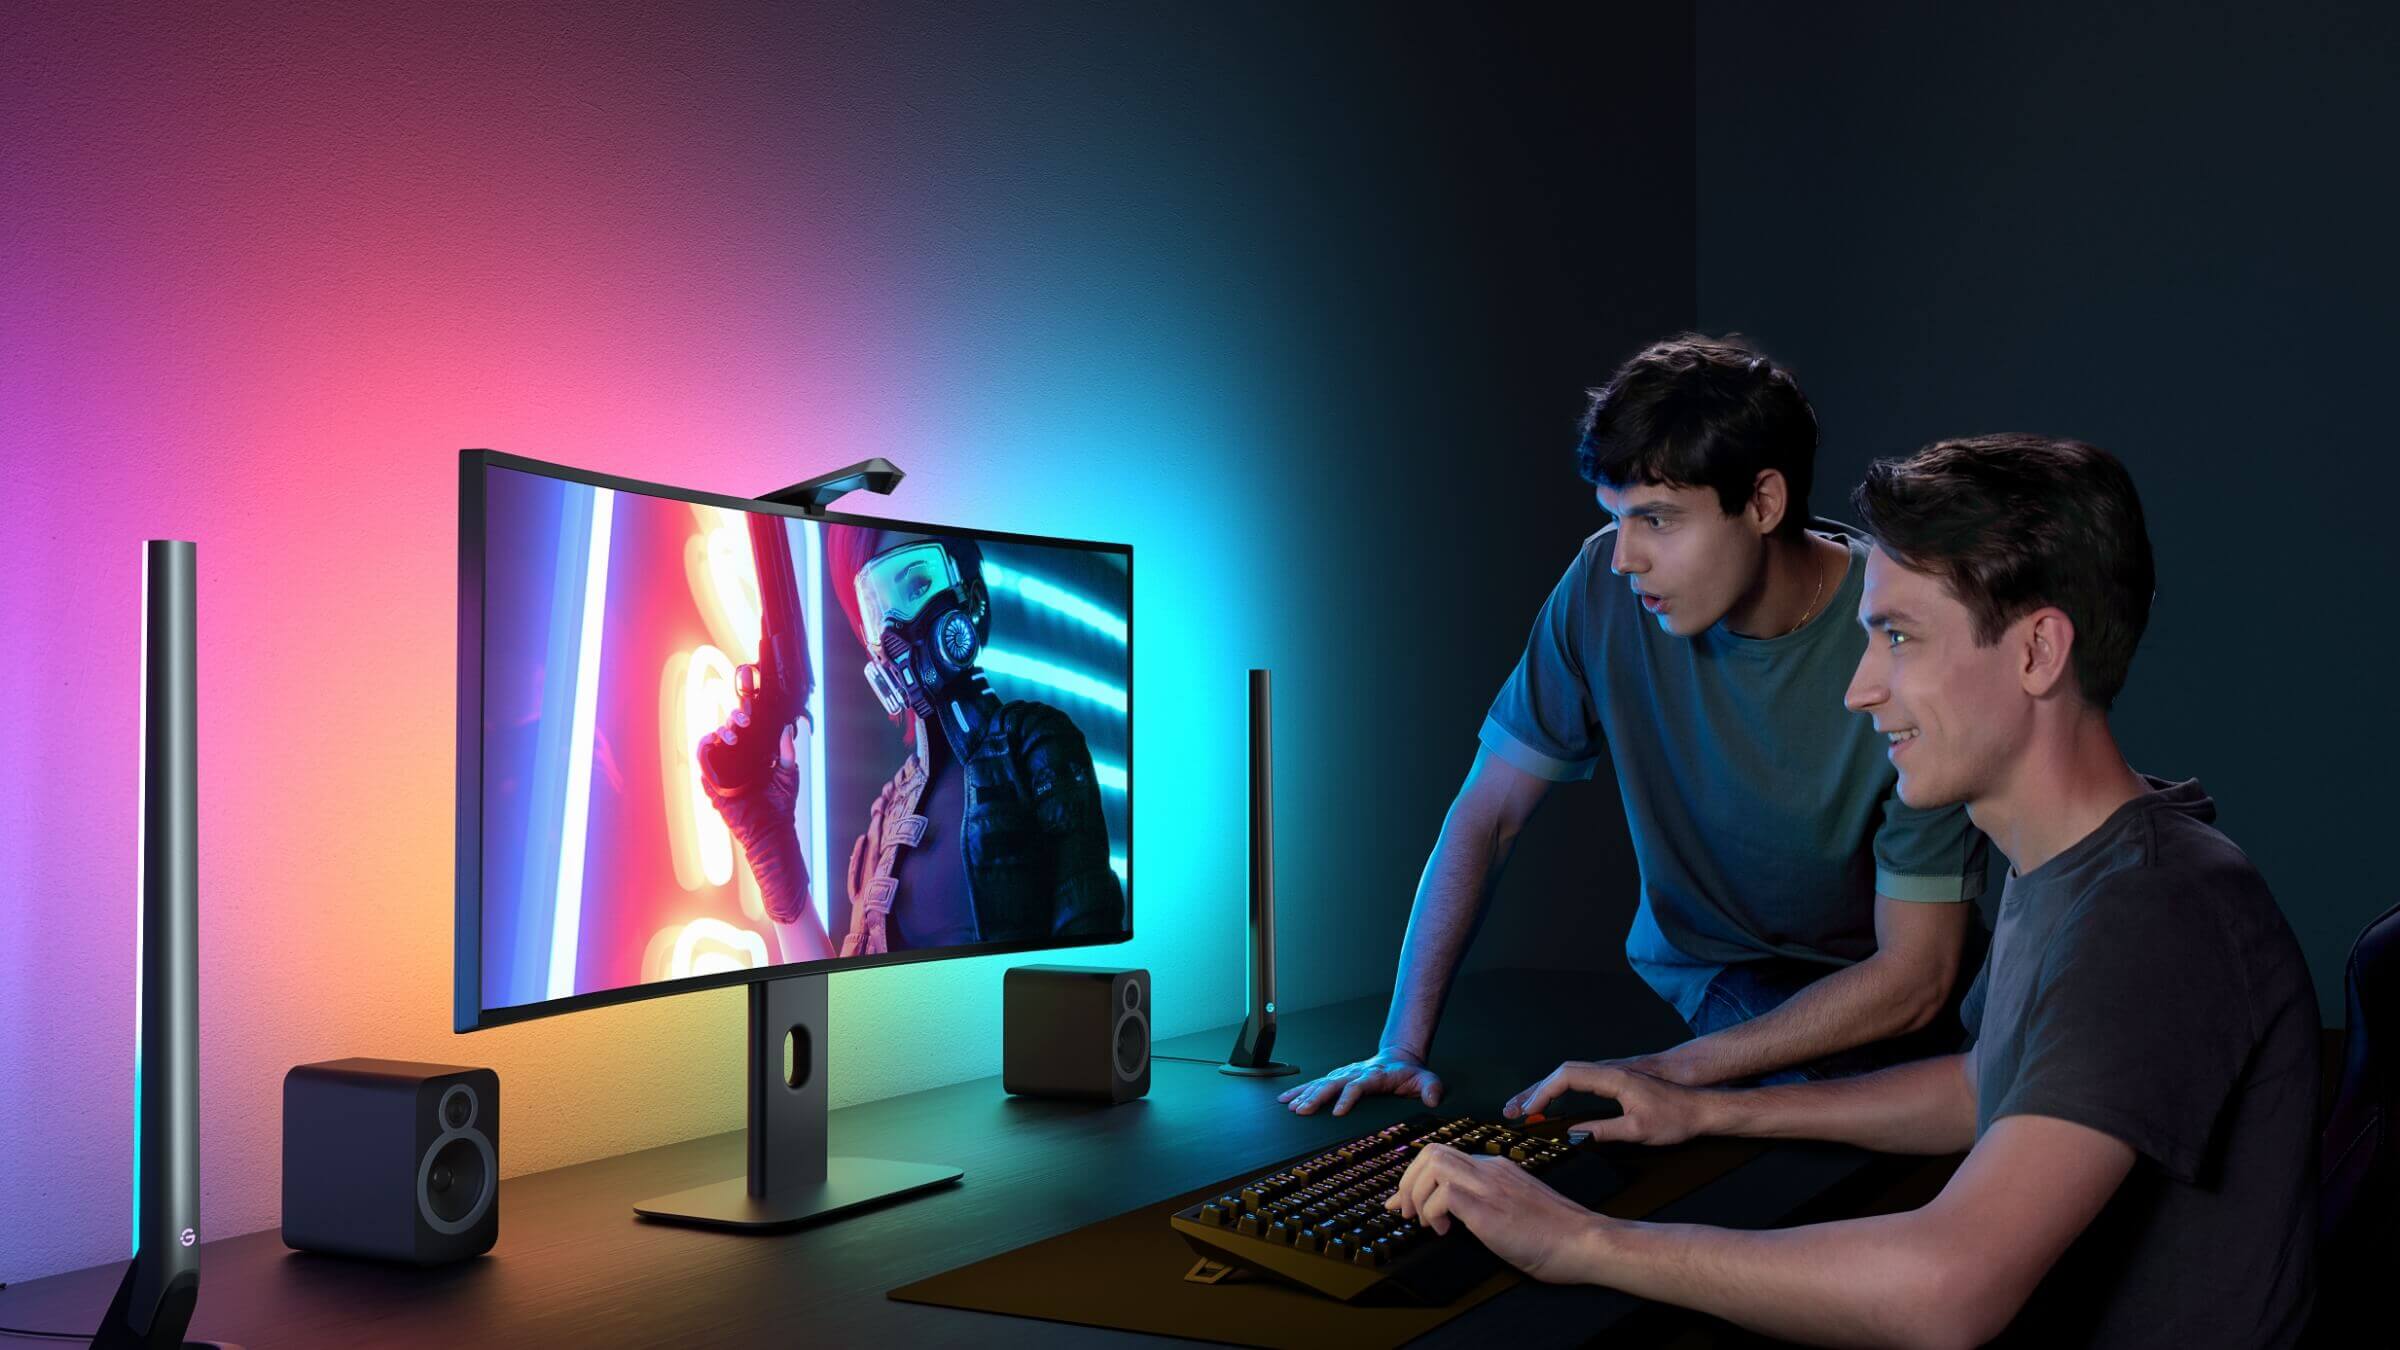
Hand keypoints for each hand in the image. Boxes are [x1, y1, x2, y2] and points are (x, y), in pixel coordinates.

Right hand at [1276, 1048, 1443, 1115]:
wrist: (1398, 1058)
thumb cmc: (1410, 1073)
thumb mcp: (1426, 1079)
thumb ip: (1431, 1088)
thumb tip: (1433, 1099)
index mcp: (1375, 1075)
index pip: (1358, 1086)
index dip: (1348, 1098)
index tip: (1337, 1112)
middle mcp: (1356, 1072)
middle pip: (1333, 1083)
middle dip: (1317, 1097)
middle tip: (1302, 1111)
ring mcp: (1345, 1074)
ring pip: (1321, 1083)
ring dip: (1305, 1095)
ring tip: (1290, 1108)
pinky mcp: (1337, 1077)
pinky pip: (1316, 1083)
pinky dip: (1299, 1091)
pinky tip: (1285, 1100)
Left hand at [1384, 1143, 1598, 1282]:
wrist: (1585, 1242)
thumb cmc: (1556, 1232)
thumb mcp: (1516, 1206)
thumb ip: (1489, 1200)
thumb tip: (1457, 1213)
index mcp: (1497, 1168)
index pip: (1444, 1156)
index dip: (1416, 1176)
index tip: (1405, 1201)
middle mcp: (1491, 1170)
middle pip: (1431, 1151)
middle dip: (1407, 1181)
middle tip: (1404, 1211)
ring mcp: (1490, 1187)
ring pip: (1433, 1165)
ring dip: (1417, 1194)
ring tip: (1424, 1222)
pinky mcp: (1490, 1211)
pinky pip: (1445, 1195)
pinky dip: (1433, 1212)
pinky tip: (1443, 1231)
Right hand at [1501, 1060, 1712, 1146]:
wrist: (1702, 1108)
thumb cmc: (1676, 1118)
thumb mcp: (1638, 1131)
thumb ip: (1603, 1131)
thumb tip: (1574, 1134)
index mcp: (1613, 1079)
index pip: (1567, 1077)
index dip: (1544, 1093)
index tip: (1529, 1111)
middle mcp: (1611, 1072)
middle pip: (1562, 1072)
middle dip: (1535, 1090)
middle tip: (1513, 1109)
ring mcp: (1614, 1075)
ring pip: (1570, 1075)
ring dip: (1546, 1089)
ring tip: (1525, 1105)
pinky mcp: (1617, 1082)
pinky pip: (1580, 1080)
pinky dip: (1561, 1089)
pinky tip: (1554, 1102)